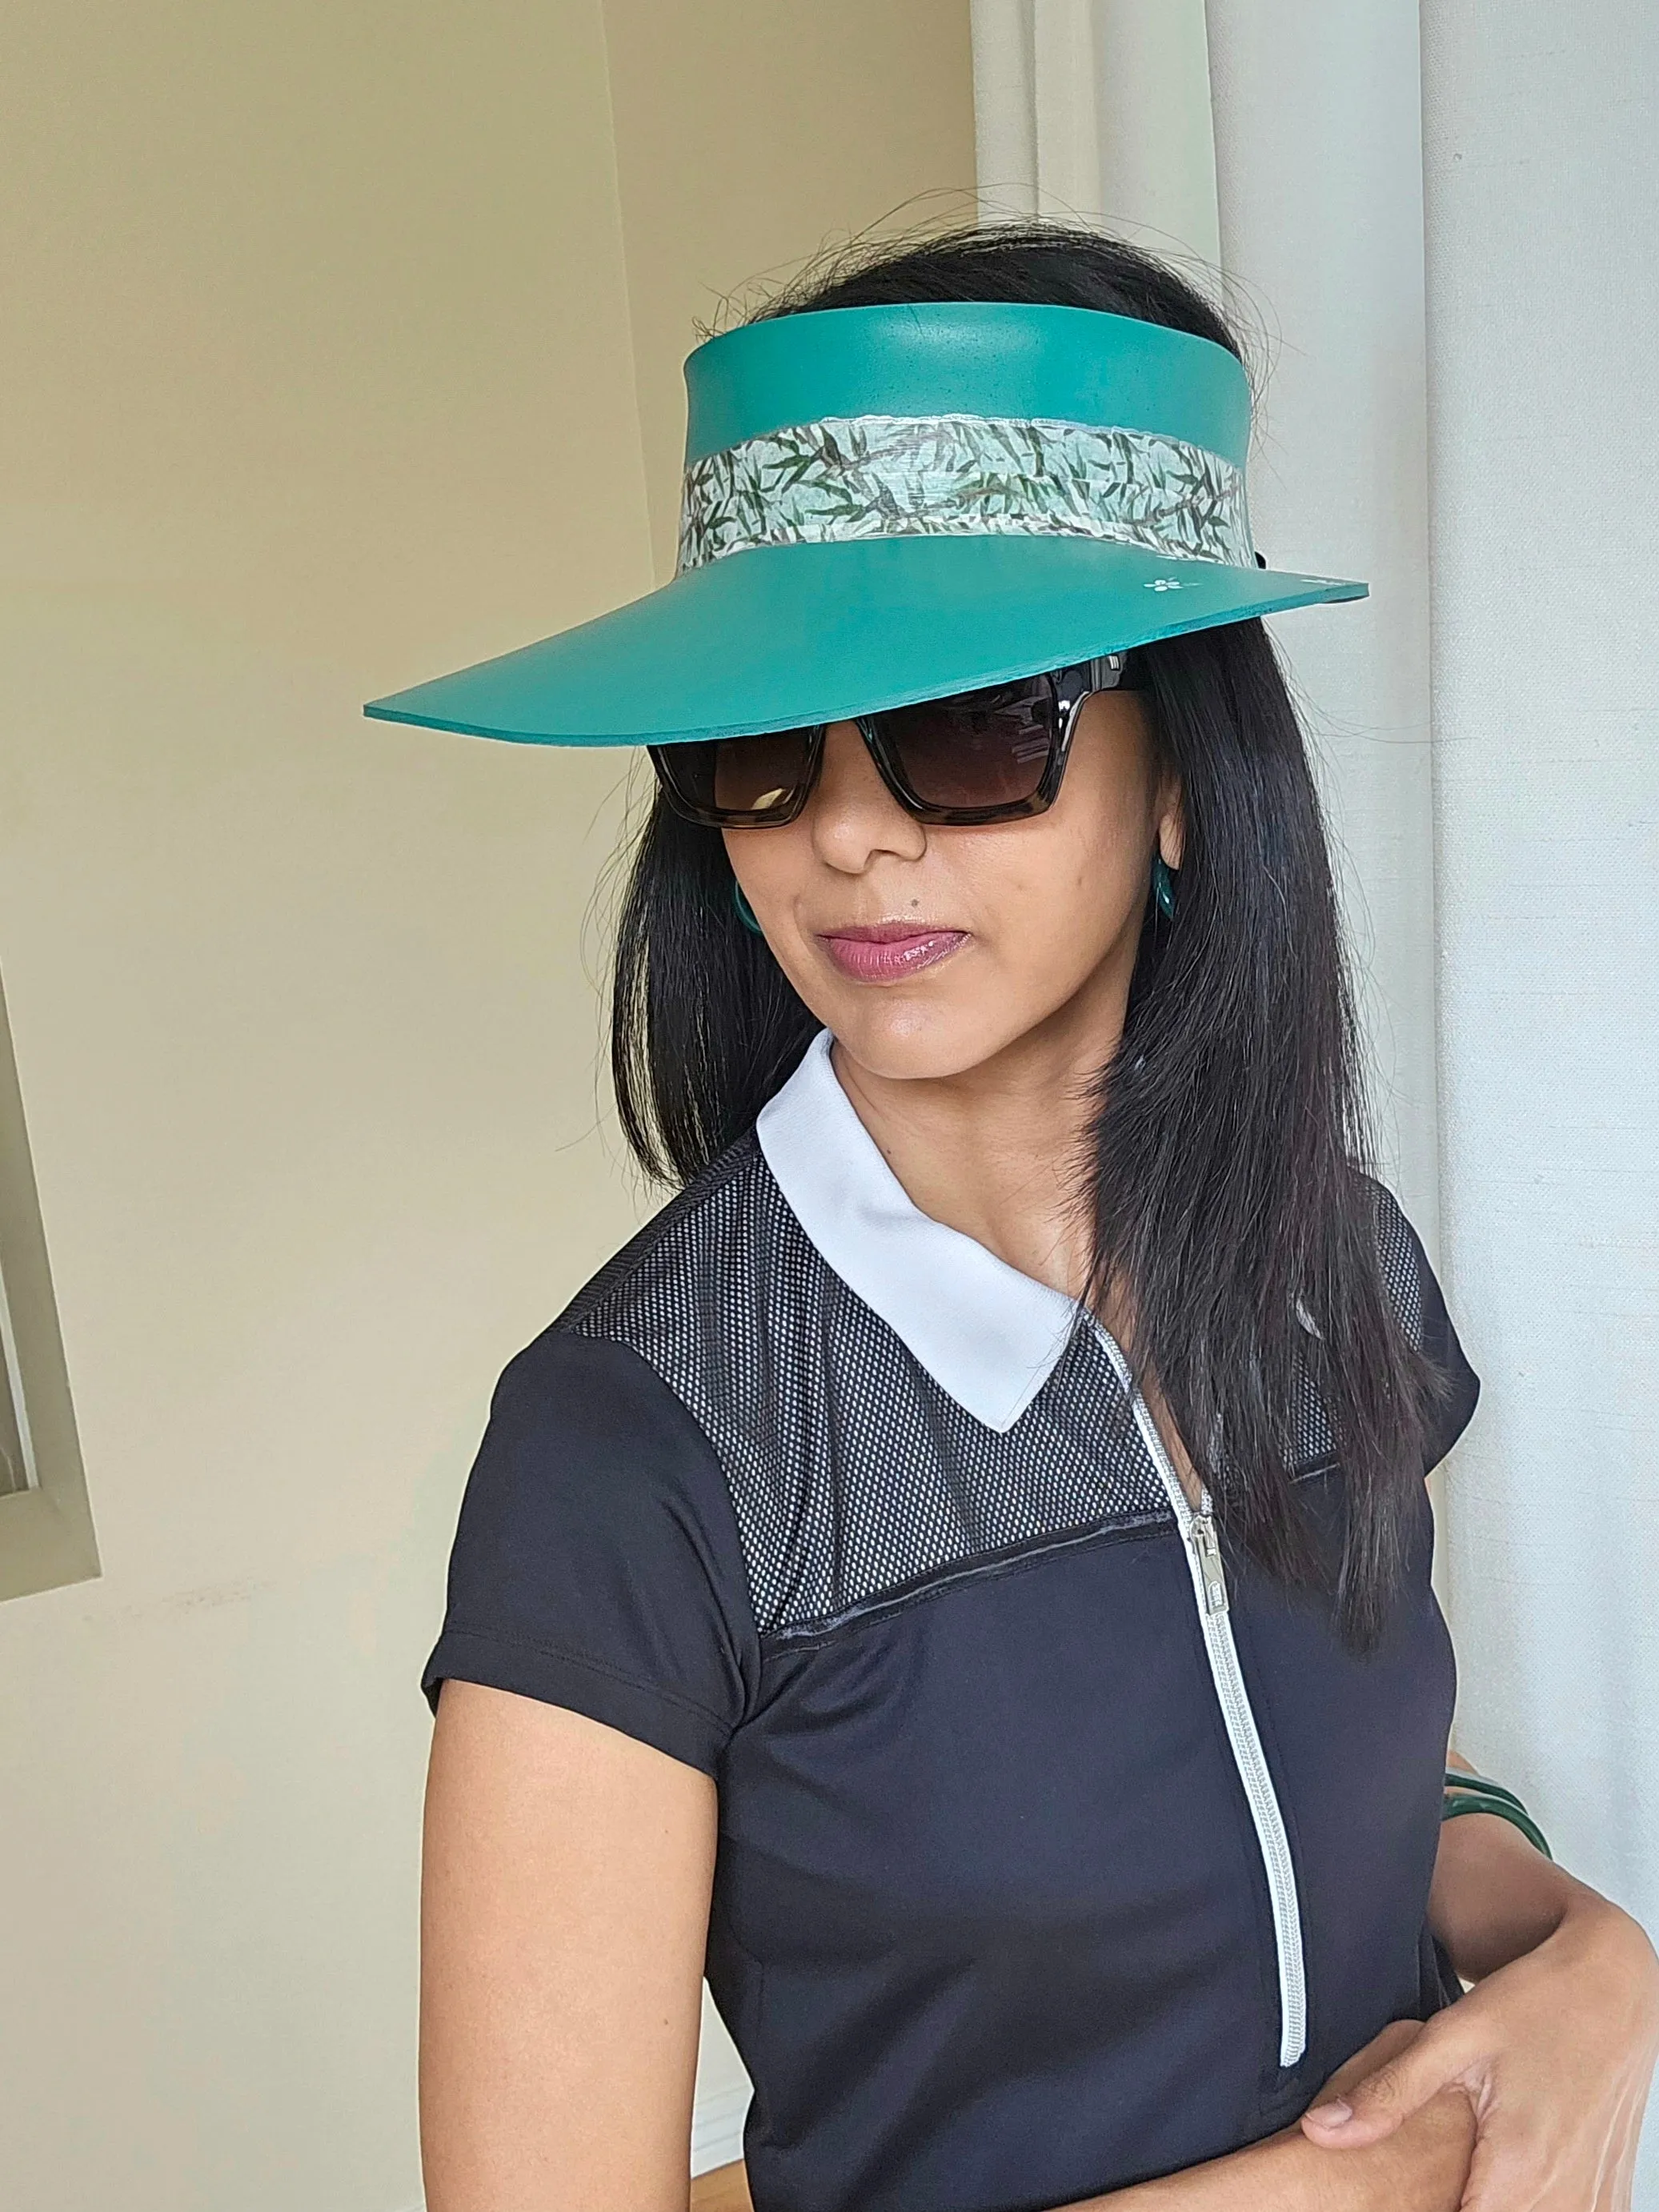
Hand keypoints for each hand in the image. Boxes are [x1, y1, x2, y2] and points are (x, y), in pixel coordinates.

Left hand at [1301, 1884, 1658, 2208]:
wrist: (1613, 1983)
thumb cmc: (1539, 2002)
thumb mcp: (1452, 2039)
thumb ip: (1386, 2094)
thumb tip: (1319, 2131)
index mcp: (1520, 2170)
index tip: (1392, 2200)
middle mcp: (1565, 2197)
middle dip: (1444, 2206)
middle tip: (1418, 2183)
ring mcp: (1593, 2200)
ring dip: (1486, 2207)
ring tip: (1455, 2176)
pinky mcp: (1606, 2193)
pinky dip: (1532, 2208)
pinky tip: (1493, 2182)